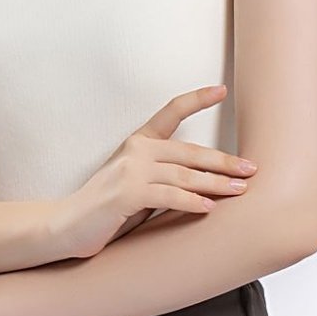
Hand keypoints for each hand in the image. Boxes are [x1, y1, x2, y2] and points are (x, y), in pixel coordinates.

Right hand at [53, 84, 258, 259]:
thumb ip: (162, 177)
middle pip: (190, 152)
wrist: (66, 225)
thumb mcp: (135, 183)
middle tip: (250, 168)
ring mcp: (131, 170)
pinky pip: (168, 196)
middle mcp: (136, 150)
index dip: (197, 99)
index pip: (171, 112)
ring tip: (239, 190)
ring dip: (216, 184)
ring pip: (184, 175)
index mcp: (138, 142)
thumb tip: (204, 184)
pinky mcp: (127, 194)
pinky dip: (191, 203)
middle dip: (224, 162)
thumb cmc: (105, 208)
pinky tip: (208, 208)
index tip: (221, 90)